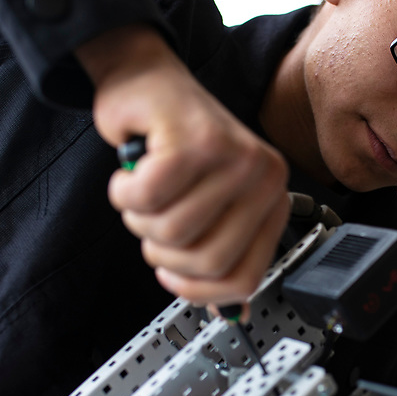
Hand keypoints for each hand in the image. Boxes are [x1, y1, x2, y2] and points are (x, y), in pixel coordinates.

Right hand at [76, 25, 289, 304]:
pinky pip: (147, 197)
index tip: (174, 275)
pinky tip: (130, 172)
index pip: (245, 278)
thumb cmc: (176, 145)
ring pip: (172, 230)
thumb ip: (224, 254)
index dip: (198, 290)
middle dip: (162, 252)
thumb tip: (233, 313)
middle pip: (206, 261)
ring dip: (139, 218)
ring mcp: (232, 155)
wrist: (149, 82)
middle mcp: (262, 176)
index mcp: (271, 199)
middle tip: (152, 221)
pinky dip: (125, 191)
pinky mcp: (193, 138)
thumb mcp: (211, 205)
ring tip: (142, 190)